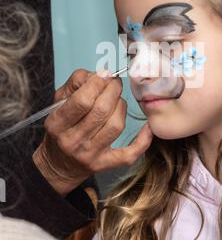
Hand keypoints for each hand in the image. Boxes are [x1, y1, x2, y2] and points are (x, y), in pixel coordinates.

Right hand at [33, 69, 152, 195]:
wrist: (59, 164)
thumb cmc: (60, 128)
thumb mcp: (57, 102)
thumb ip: (76, 83)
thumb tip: (100, 75)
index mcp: (57, 124)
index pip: (82, 101)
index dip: (97, 83)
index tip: (104, 75)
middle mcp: (72, 141)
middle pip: (101, 111)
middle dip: (113, 90)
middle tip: (115, 83)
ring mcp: (90, 155)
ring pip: (116, 125)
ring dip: (121, 106)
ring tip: (117, 100)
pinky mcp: (105, 164)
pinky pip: (129, 154)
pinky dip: (142, 140)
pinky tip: (147, 127)